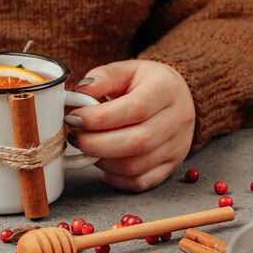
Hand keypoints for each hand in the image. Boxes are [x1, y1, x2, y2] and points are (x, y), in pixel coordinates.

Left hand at [66, 60, 194, 191]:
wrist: (175, 97)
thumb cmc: (144, 83)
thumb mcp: (124, 70)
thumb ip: (102, 78)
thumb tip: (81, 90)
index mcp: (166, 89)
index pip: (136, 108)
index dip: (100, 118)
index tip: (74, 118)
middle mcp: (178, 119)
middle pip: (137, 142)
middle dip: (96, 144)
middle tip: (74, 137)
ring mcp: (177, 146)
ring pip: (136, 166)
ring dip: (102, 160)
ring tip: (86, 146)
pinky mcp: (171, 165)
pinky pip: (140, 182)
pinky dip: (115, 177)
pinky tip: (102, 161)